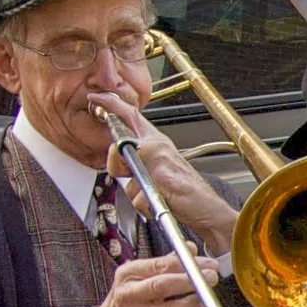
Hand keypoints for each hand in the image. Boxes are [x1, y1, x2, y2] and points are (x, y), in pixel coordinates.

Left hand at [95, 92, 236, 255]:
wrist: (209, 209)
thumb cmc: (185, 192)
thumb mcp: (159, 169)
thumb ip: (137, 161)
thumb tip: (116, 158)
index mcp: (157, 141)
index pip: (131, 115)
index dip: (112, 105)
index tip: (97, 98)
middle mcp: (158, 146)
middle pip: (119, 145)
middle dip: (116, 161)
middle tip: (128, 173)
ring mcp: (160, 161)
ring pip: (127, 180)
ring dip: (137, 194)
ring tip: (156, 195)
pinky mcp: (162, 178)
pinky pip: (137, 198)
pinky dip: (145, 207)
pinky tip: (161, 203)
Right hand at [97, 253, 218, 306]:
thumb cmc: (133, 298)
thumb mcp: (143, 276)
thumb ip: (168, 262)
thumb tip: (191, 248)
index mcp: (128, 274)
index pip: (161, 265)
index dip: (189, 264)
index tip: (209, 265)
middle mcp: (126, 294)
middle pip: (162, 286)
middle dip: (191, 282)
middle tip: (211, 279)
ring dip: (191, 304)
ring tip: (204, 301)